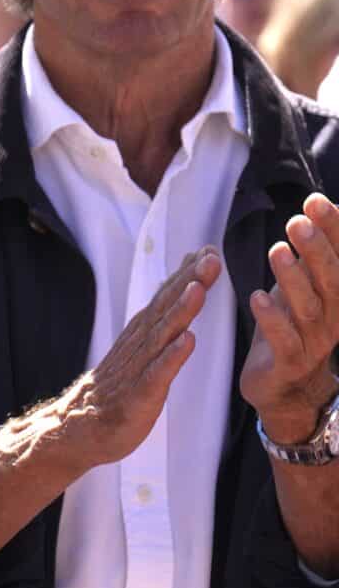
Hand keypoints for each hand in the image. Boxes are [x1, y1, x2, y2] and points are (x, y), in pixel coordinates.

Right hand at [51, 247, 222, 471]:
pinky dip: (172, 357)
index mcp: (140, 337)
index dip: (185, 275)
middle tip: (209, 258)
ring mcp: (138, 370)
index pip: (164, 300)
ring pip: (161, 335)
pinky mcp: (139, 396)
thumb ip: (157, 325)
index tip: (207, 250)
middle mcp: (138, 347)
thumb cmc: (115, 393)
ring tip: (198, 288)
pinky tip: (187, 341)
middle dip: (188, 282)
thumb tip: (177, 293)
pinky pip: (157, 374)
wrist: (80, 429)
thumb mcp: (138, 354)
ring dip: (180, 311)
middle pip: (165, 309)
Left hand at [241, 193, 338, 441]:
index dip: (334, 231)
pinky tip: (257, 296)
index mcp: (337, 296)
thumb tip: (314, 207)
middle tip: (297, 221)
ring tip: (276, 252)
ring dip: (293, 278)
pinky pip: (285, 340)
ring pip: (309, 308)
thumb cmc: (289, 328)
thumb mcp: (301, 287)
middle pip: (331, 280)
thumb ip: (309, 255)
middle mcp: (333, 317)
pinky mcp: (289, 363)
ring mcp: (314, 342)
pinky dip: (272, 318)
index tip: (317, 200)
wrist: (283, 387)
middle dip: (317, 249)